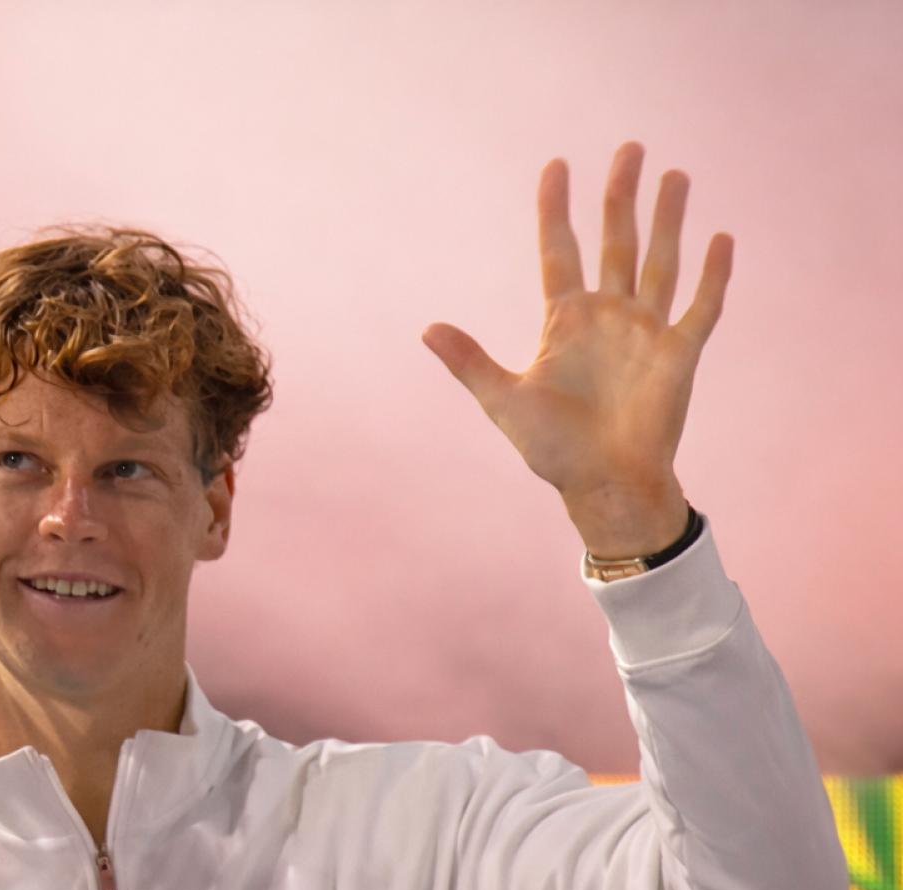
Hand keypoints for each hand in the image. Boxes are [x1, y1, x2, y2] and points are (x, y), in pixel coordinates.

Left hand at [421, 141, 733, 557]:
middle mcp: (608, 317)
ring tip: (675, 174)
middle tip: (630, 147)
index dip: (555, 209)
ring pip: (659, 261)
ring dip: (667, 219)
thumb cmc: (553, 449)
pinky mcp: (680, 354)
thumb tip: (425, 328)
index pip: (559, 251)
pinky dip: (712, 275)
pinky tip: (719, 237)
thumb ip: (469, 361)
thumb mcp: (504, 400)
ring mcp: (646, 332)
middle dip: (621, 196)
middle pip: (616, 242)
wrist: (602, 485)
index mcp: (565, 322)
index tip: (556, 164)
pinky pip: (700, 307)